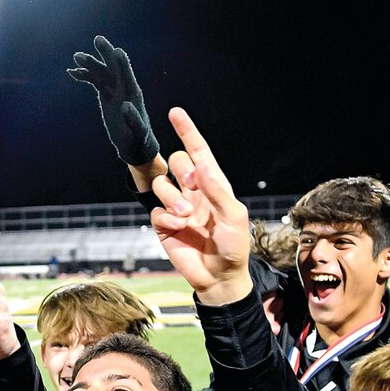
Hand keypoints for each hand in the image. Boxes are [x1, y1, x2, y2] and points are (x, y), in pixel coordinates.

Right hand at [67, 35, 159, 166]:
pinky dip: (84, 76)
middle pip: (114, 67)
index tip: (117, 51)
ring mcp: (114, 89)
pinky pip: (94, 81)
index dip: (122, 63)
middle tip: (98, 39)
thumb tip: (125, 106)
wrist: (133, 142)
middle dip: (106, 54)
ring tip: (77, 57)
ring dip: (90, 64)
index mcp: (133, 93)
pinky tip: (72, 72)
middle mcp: (123, 87)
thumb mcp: (137, 130)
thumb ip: (133, 118)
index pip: (128, 75)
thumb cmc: (138, 138)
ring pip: (101, 72)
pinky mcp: (105, 94)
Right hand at [149, 108, 252, 305]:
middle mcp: (193, 191)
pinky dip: (166, 217)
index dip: (187, 132)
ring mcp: (176, 207)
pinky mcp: (164, 225)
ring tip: (185, 216)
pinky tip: (179, 228)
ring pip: (161, 184)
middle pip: (175, 161)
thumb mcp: (234, 216)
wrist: (219, 277)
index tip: (175, 113)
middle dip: (180, 167)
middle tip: (190, 183)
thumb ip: (217, 189)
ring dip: (172, 197)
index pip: (198, 151)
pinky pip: (156, 210)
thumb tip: (201, 164)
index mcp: (213, 184)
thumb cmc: (233, 246)